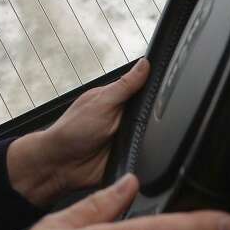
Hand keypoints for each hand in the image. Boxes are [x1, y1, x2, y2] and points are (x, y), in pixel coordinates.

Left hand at [7, 59, 148, 206]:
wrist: (60, 165)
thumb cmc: (72, 130)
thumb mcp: (102, 103)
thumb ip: (124, 86)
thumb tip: (144, 64)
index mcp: (116, 99)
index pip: (143, 88)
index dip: (157, 87)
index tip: (169, 86)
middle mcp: (122, 117)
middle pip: (152, 113)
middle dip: (158, 117)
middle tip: (149, 119)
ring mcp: (126, 137)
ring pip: (153, 134)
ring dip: (151, 137)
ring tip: (140, 138)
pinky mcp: (128, 156)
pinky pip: (146, 154)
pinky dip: (147, 154)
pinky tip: (143, 153)